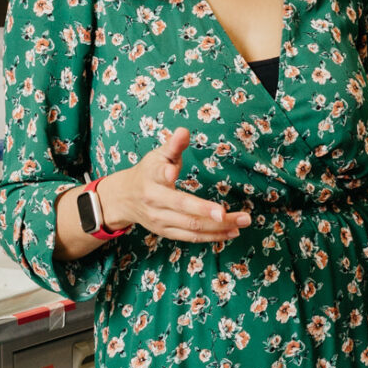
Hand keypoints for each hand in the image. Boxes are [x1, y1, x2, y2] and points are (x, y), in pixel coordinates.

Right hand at [100, 129, 250, 245]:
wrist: (125, 198)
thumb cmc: (148, 172)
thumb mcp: (158, 155)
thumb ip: (173, 145)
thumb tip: (184, 131)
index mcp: (151, 178)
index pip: (160, 175)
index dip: (166, 174)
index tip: (173, 171)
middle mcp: (155, 202)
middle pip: (184, 208)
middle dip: (209, 212)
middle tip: (233, 213)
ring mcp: (160, 220)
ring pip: (192, 227)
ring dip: (219, 227)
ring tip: (242, 222)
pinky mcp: (167, 232)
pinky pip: (192, 237)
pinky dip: (213, 236)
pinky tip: (231, 232)